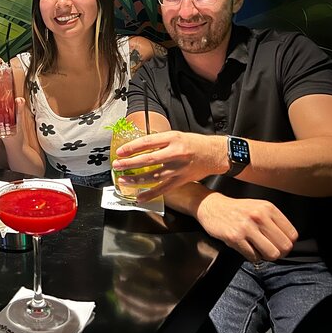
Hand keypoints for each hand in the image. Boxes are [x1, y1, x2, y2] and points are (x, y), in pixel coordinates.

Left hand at [112, 131, 226, 201]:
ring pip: (154, 176)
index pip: (147, 142)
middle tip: (117, 165)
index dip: (131, 147)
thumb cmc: (194, 143)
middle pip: (148, 159)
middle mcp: (175, 153)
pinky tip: (139, 197)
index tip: (120, 152)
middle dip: (130, 163)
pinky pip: (163, 189)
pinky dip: (150, 194)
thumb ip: (158, 141)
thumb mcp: (176, 136)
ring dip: (136, 180)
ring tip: (123, 180)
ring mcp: (178, 168)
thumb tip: (138, 146)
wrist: (214, 154)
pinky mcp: (181, 180)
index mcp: (172, 139)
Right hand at [196, 193, 297, 261]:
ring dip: (266, 256)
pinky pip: (253, 256)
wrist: (211, 206)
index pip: (292, 235)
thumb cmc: (237, 210)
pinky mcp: (234, 237)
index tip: (279, 245)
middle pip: (284, 247)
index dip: (287, 244)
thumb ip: (274, 221)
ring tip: (258, 250)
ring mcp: (246, 227)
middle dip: (279, 253)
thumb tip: (288, 242)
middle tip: (269, 251)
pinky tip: (246, 248)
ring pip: (271, 254)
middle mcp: (259, 216)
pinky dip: (252, 257)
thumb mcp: (258, 207)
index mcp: (268, 208)